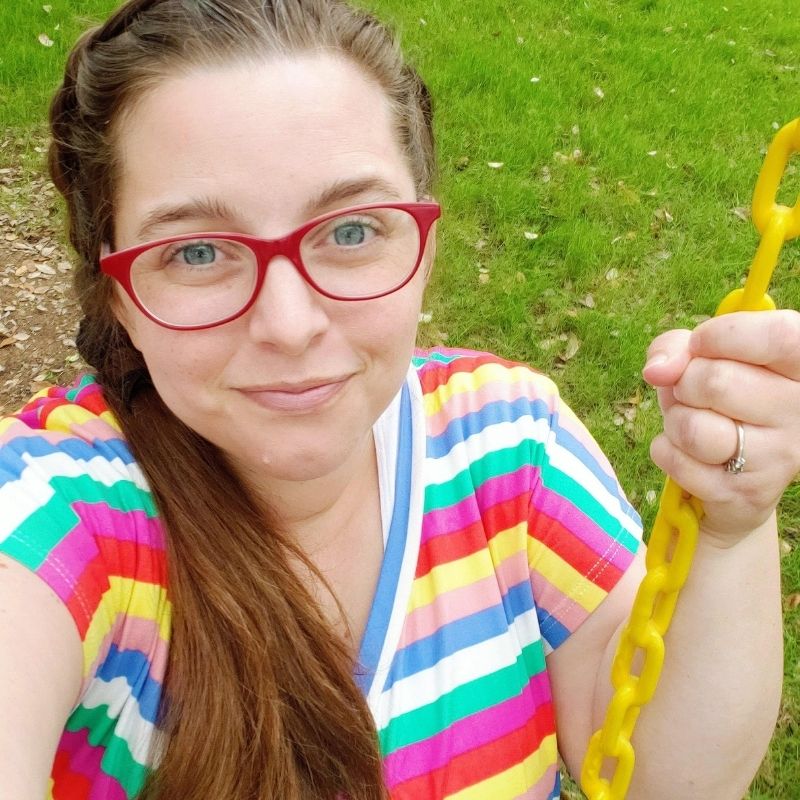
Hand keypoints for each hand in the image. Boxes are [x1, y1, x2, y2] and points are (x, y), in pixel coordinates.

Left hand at [642, 309, 799, 545]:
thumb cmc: (718, 404)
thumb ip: (676, 346)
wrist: (732, 481)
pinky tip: (689, 455)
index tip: (699, 345)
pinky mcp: (746, 494)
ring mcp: (779, 457)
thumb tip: (658, 370)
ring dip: (674, 421)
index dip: (722, 336)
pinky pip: (675, 460)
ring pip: (693, 427)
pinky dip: (666, 451)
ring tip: (691, 424)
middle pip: (716, 382)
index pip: (780, 337)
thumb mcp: (700, 361)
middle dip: (683, 385)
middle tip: (694, 396)